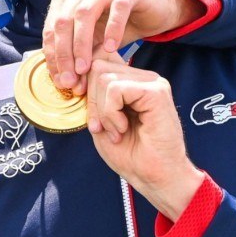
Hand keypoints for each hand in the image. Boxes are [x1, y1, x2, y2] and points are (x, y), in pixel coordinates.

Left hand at [43, 0, 197, 94]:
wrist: (152, 10)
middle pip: (63, 21)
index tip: (60, 81)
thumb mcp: (94, 42)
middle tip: (71, 80)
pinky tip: (111, 48)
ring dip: (81, 44)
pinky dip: (112, 29)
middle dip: (64, 54)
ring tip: (85, 68)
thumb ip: (79, 56)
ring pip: (84, 14)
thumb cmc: (116, 25)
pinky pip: (118, 9)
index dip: (53, 57)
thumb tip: (66, 82)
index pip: (51, 28)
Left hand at [84, 51, 203, 220]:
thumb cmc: (130, 154)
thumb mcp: (100, 120)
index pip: (99, 59)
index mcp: (132, 81)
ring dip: (102, 111)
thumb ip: (92, 95)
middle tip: (101, 128)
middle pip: (97, 67)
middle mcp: (144, 77)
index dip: (83, 83)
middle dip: (91, 100)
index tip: (87, 113)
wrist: (154, 177)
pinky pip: (115, 89)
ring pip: (103, 77)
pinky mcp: (156, 91)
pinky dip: (111, 113)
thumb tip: (79, 70)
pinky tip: (123, 129)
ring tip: (116, 131)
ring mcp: (152, 82)